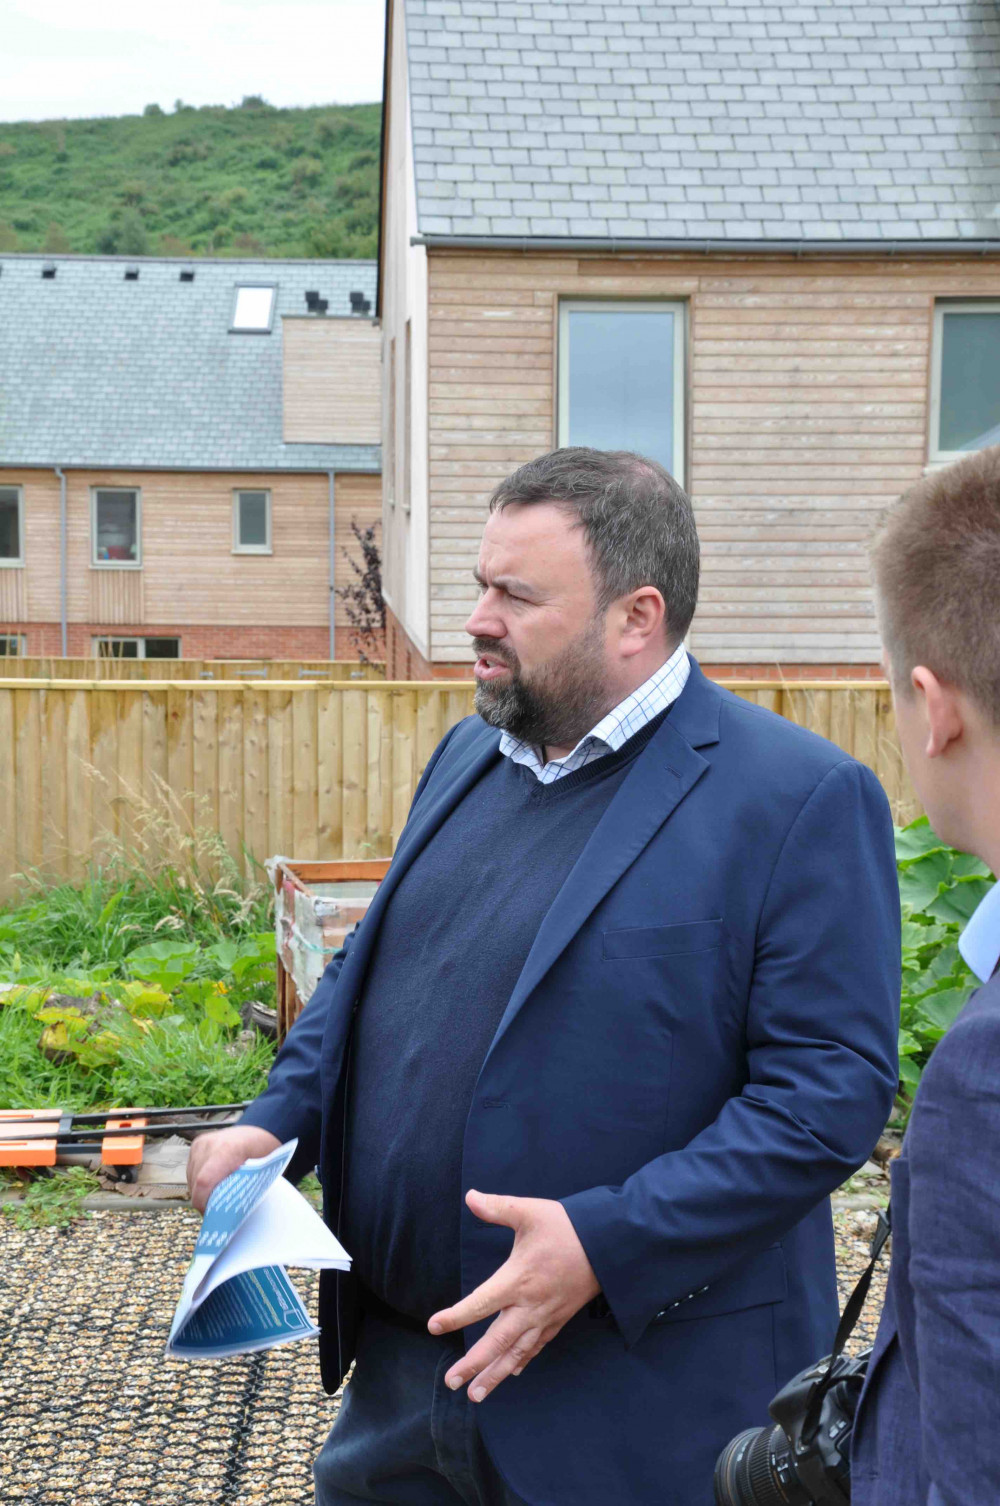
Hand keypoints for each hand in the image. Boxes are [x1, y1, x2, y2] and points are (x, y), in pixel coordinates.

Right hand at [185, 1125, 280, 1211]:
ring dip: (200, 1191)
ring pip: (191, 1178)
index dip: (203, 1202)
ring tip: (215, 1196)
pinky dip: (199, 1181)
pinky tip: (213, 1184)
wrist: (262, 1129)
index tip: (210, 1215)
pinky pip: (192, 1170)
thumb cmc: (264, 1153)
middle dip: (203, 1200)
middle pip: (196, 1183)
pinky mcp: (196, 1144)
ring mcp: (201, 1143)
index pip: (204, 1182)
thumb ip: (240, 1191)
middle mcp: (210, 1144)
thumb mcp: (258, 1173)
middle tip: (216, 1212)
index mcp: (228, 1150)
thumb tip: (226, 1216)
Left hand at [428, 1189, 599, 1402]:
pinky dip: (521, 1362)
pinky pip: (536, 1347)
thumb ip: (498, 1207)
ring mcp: (545, 1317)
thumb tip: (470, 1197)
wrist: (609, 1245)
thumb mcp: (530, 1212)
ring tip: (476, 1394)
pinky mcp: (559, 1319)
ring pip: (516, 1353)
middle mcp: (529, 1306)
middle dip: (473, 1365)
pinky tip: (512, 1373)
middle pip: (496, 1342)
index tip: (433, 1327)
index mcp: (518, 1280)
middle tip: (451, 1382)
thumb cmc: (567, 1227)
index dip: (455, 1317)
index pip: (480, 1303)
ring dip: (495, 1375)